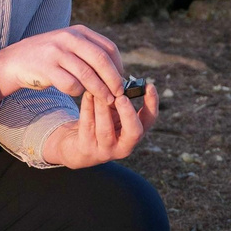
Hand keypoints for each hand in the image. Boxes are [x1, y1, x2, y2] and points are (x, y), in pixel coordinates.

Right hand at [0, 25, 125, 104]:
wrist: (15, 60)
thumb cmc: (48, 57)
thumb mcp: (68, 45)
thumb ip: (88, 52)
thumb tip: (116, 72)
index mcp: (78, 31)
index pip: (108, 48)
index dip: (119, 66)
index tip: (122, 79)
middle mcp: (68, 38)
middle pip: (101, 60)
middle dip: (113, 80)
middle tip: (119, 93)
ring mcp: (56, 52)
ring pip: (87, 74)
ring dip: (100, 90)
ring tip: (106, 100)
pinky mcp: (46, 68)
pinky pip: (70, 84)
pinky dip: (78, 92)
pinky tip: (77, 94)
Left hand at [43, 81, 160, 167]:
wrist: (78, 145)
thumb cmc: (99, 122)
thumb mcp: (112, 111)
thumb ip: (118, 99)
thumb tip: (118, 80)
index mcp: (134, 133)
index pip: (150, 119)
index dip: (152, 103)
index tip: (149, 86)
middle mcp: (124, 146)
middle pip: (134, 132)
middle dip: (128, 113)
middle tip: (121, 97)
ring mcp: (105, 150)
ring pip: (106, 130)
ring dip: (103, 108)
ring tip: (100, 92)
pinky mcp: (87, 148)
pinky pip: (88, 125)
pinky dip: (88, 108)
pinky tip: (88, 94)